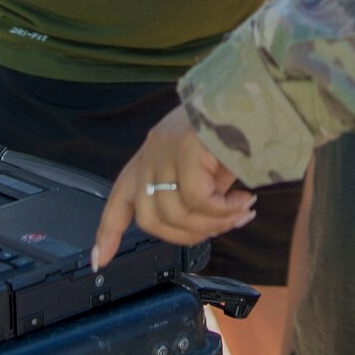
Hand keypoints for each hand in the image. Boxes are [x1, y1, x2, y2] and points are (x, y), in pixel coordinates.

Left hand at [91, 105, 255, 269]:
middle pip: (149, 218)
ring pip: (175, 213)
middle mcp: (151, 152)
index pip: (119, 198)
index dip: (107, 233)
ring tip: (240, 213)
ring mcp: (164, 149)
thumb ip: (198, 193)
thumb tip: (209, 225)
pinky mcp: (184, 148)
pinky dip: (223, 210)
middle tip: (223, 228)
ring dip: (213, 224)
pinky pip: (198, 199)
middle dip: (187, 236)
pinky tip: (243, 202)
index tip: (97, 261)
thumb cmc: (238, 125)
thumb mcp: (209, 166)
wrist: (256, 93)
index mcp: (151, 156)